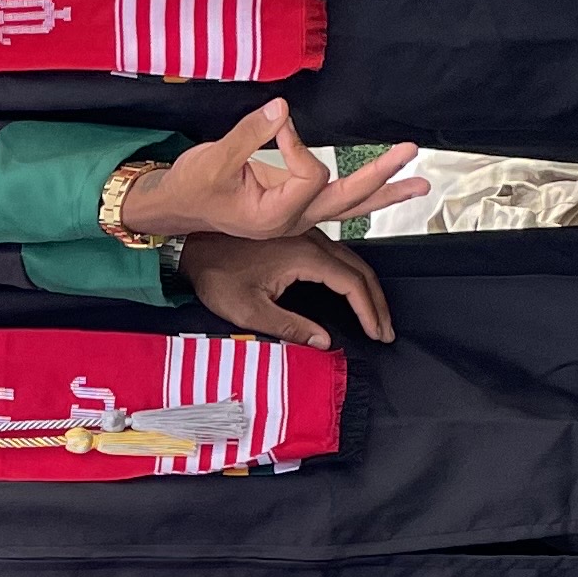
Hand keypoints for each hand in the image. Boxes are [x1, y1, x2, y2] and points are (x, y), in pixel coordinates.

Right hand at [119, 103, 423, 242]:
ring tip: (418, 182)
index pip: (310, 174)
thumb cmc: (190, 187)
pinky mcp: (293, 205)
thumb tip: (282, 108)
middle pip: (347, 200)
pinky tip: (386, 185)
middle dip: (381, 177)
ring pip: (348, 206)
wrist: (174, 208)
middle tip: (410, 154)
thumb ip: (251, 133)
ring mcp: (294, 216)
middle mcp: (290, 221)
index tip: (275, 123)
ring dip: (384, 190)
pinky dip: (363, 192)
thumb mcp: (214, 159)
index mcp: (273, 216)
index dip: (296, 145)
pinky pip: (336, 200)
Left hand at [177, 230, 396, 344]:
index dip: (369, 312)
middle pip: (359, 269)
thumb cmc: (216, 276)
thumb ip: (289, 327)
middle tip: (386, 330)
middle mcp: (311, 240)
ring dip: (366, 288)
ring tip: (375, 317)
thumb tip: (325, 342)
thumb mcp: (248, 309)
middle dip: (376, 302)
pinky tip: (351, 295)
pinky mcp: (298, 236)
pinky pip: (337, 255)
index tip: (378, 334)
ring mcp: (306, 235)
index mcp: (304, 255)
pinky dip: (351, 276)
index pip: (352, 284)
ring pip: (351, 260)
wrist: (191, 245)